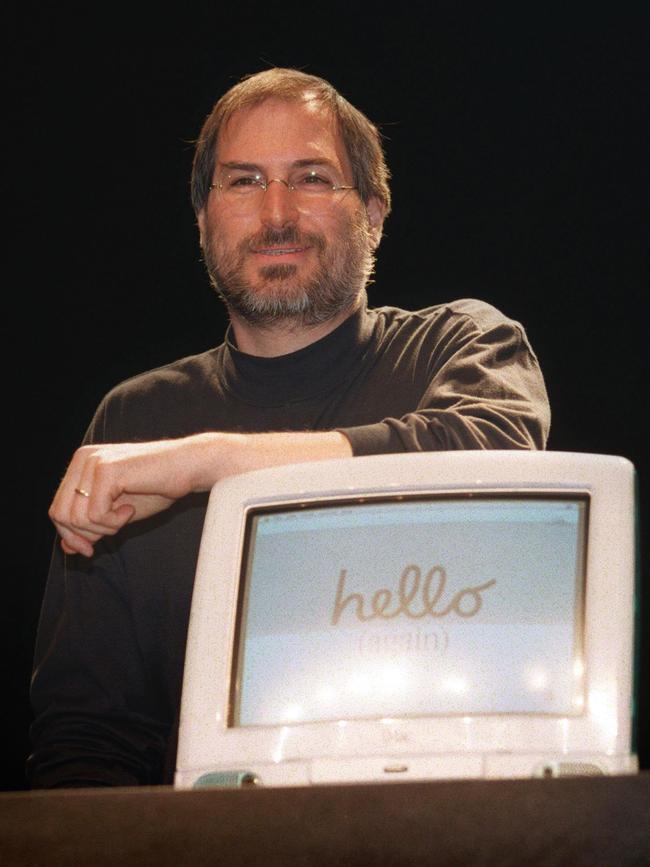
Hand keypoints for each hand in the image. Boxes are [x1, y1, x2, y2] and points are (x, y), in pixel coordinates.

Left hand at [49, 437, 212, 556]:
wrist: (189, 468)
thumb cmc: (158, 488)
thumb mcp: (117, 513)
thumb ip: (91, 526)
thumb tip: (66, 548)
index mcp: (81, 464)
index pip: (57, 508)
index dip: (70, 535)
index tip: (91, 550)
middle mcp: (82, 458)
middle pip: (61, 514)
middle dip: (85, 534)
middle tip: (114, 532)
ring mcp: (93, 462)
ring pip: (76, 517)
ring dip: (103, 528)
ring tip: (126, 515)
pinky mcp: (106, 470)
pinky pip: (95, 514)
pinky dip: (114, 522)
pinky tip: (130, 509)